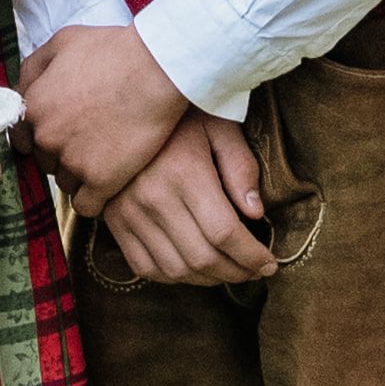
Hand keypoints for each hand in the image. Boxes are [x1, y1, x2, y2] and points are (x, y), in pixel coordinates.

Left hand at [20, 19, 192, 200]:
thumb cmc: (114, 50)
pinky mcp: (101, 181)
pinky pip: (86, 206)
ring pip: (65, 183)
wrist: (157, 69)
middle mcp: (46, 138)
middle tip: (93, 139)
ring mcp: (72, 162)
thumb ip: (33, 68)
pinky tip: (111, 181)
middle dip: (64, 153)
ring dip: (82, 175)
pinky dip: (96, 198)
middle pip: (45, 161)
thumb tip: (22, 89)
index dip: (44, 136)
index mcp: (33, 107)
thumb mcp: (62, 41)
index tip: (65, 133)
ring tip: (108, 155)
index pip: (23, 138)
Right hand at [84, 111, 275, 285]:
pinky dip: (172, 276)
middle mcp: (154, 198)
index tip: (270, 264)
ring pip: (175, 268)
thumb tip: (255, 212)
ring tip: (228, 271)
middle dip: (236, 272)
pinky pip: (144, 266)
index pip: (225, 233)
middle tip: (255, 272)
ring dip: (207, 279)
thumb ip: (241, 168)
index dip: (252, 256)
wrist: (124, 106)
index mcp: (185, 173)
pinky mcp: (114, 221)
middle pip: (202, 257)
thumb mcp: (220, 127)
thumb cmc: (183, 116)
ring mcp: (129, 213)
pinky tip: (193, 269)